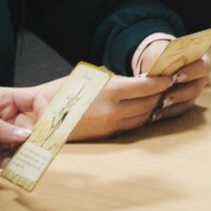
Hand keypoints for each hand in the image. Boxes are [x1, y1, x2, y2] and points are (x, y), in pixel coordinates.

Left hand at [0, 87, 44, 168]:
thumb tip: (26, 135)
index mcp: (3, 100)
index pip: (33, 101)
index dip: (45, 111)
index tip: (48, 127)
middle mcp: (6, 118)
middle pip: (32, 128)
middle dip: (37, 139)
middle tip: (40, 152)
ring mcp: (0, 138)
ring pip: (23, 147)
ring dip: (27, 156)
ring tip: (26, 165)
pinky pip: (10, 162)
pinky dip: (13, 167)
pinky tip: (10, 170)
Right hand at [51, 59, 210, 140]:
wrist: (39, 118)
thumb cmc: (61, 92)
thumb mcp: (88, 79)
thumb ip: (112, 81)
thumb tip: (136, 81)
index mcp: (110, 91)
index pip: (146, 86)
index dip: (160, 81)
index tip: (170, 75)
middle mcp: (114, 110)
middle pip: (149, 102)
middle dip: (161, 93)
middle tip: (171, 84)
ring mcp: (111, 126)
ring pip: (143, 116)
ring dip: (154, 107)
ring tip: (162, 96)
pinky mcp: (106, 136)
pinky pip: (132, 127)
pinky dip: (142, 118)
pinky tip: (146, 111)